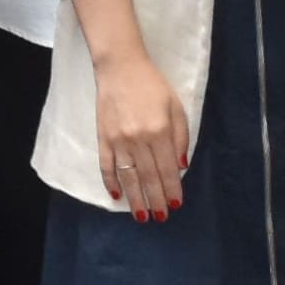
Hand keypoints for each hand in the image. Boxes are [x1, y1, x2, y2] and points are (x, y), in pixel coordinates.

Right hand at [89, 48, 189, 220]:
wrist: (120, 67)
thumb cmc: (152, 85)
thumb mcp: (176, 106)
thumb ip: (181, 136)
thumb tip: (180, 166)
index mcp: (160, 131)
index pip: (167, 169)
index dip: (172, 189)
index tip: (176, 204)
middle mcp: (139, 139)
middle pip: (149, 177)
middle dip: (156, 200)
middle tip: (160, 217)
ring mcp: (119, 140)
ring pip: (128, 177)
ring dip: (135, 199)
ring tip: (141, 216)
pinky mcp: (103, 138)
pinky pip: (107, 166)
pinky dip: (111, 182)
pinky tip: (117, 195)